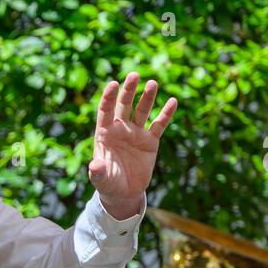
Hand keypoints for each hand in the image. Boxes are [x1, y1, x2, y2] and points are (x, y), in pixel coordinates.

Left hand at [88, 72, 176, 219]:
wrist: (124, 193)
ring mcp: (136, 133)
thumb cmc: (108, 184)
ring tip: (152, 83)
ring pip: (142, 111)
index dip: (108, 98)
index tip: (113, 84)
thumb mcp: (101, 179)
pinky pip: (159, 125)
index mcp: (104, 134)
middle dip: (128, 91)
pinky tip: (173, 101)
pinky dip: (166, 114)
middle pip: (124, 105)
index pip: (105, 111)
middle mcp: (120, 129)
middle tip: (134, 75)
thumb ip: (98, 172)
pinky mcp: (150, 141)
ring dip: (147, 97)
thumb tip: (95, 166)